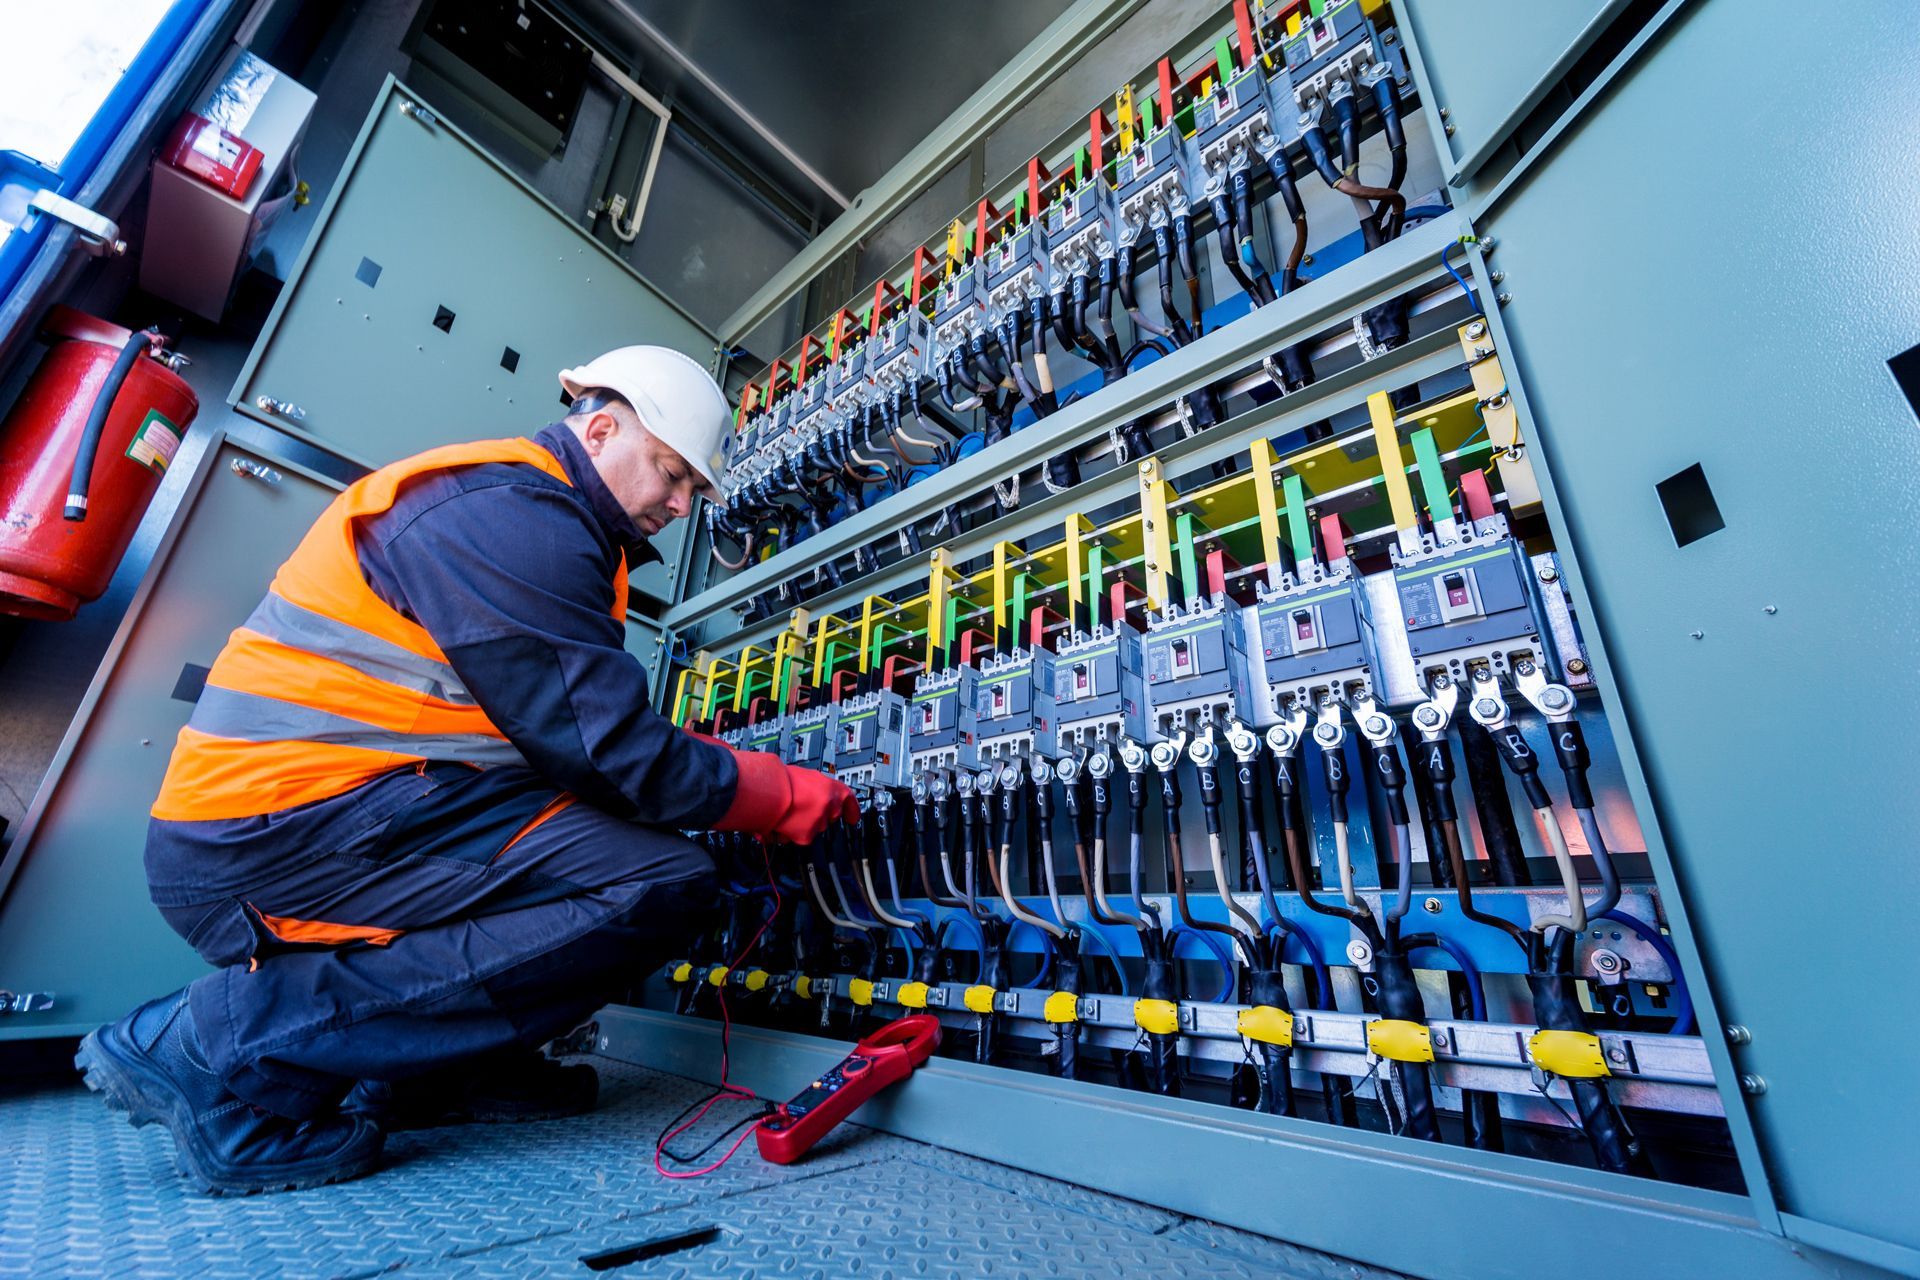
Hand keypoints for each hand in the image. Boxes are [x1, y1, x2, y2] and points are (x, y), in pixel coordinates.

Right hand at [712, 749, 856, 843]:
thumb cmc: (780, 780)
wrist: (767, 791)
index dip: (853, 810)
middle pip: (831, 816)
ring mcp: (819, 822)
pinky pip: (801, 837)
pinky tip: (782, 823)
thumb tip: (816, 794)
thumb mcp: (805, 776)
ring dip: (803, 823)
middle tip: (804, 808)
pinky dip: (791, 833)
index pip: (849, 800)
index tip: (853, 817)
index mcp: (831, 788)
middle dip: (819, 815)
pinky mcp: (807, 836)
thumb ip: (816, 787)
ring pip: (815, 827)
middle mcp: (829, 805)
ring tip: (787, 813)